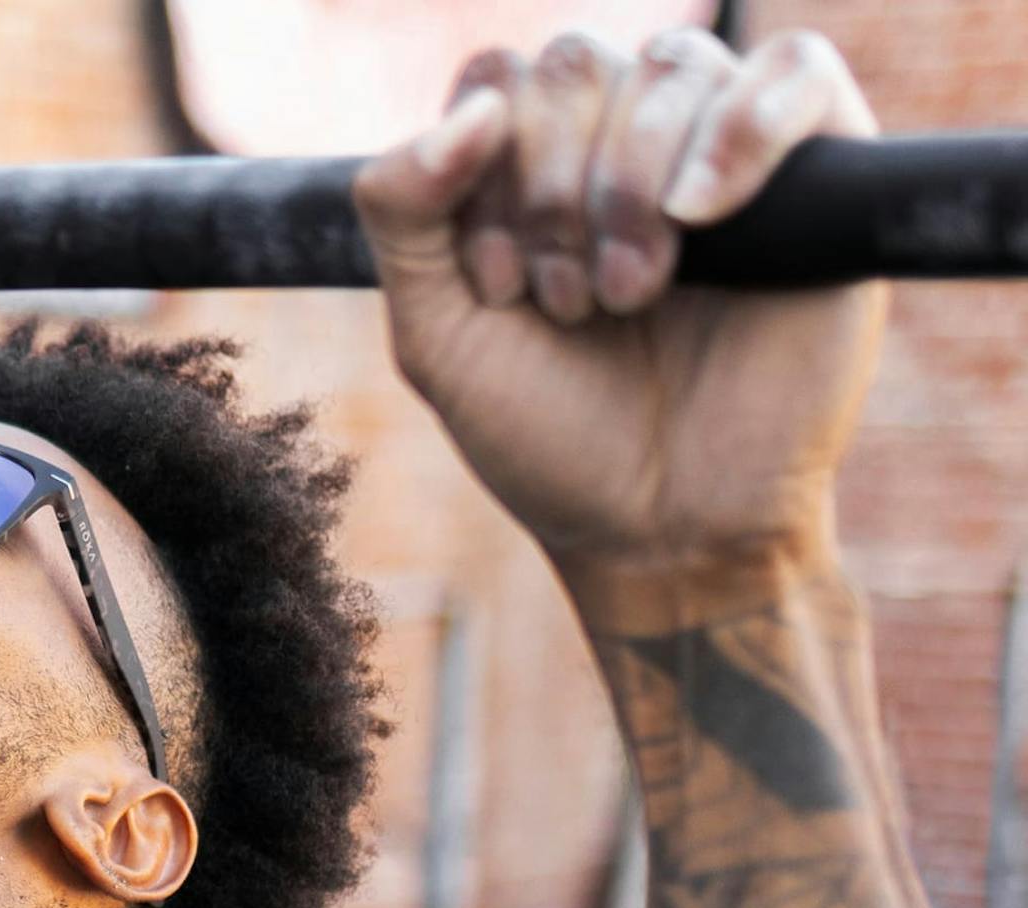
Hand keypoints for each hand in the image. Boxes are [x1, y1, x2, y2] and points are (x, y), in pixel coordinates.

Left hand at [352, 30, 887, 579]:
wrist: (662, 524)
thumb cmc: (549, 432)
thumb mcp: (435, 330)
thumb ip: (403, 210)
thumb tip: (475, 107)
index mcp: (533, 163)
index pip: (496, 79)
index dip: (483, 172)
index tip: (499, 286)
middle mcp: (628, 138)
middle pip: (577, 62)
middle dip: (552, 188)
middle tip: (568, 304)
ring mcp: (727, 150)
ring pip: (673, 64)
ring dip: (629, 185)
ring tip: (628, 296)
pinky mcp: (826, 176)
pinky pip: (798, 70)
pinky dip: (742, 128)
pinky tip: (700, 212)